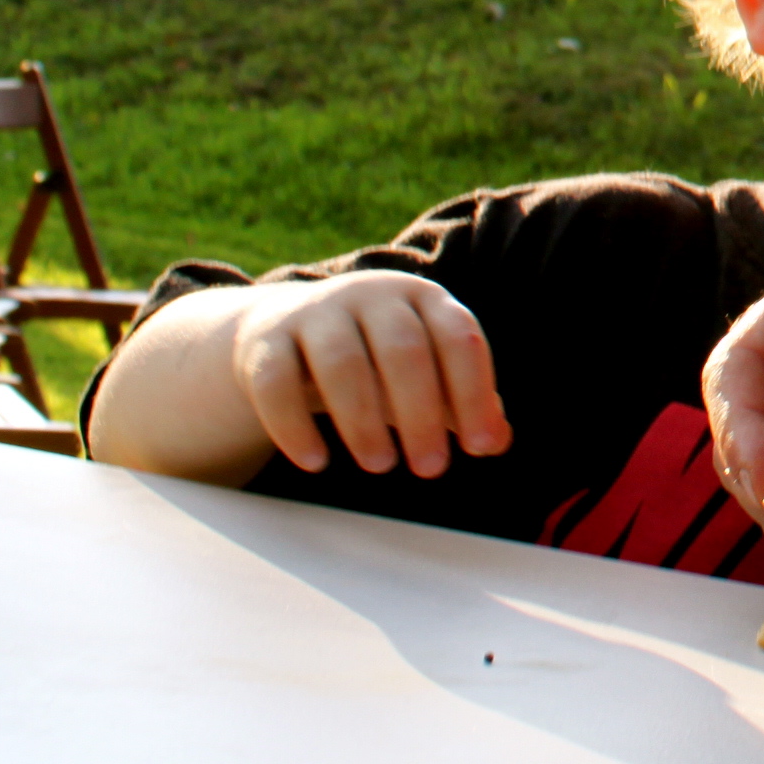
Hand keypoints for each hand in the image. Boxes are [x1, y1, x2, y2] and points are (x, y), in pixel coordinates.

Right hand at [231, 272, 507, 477]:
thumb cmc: (376, 360)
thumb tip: (499, 440)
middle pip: (403, 350)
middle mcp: (370, 294)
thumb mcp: (425, 372)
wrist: (283, 333)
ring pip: (341, 364)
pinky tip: (316, 462)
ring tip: (381, 465)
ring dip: (363, 421)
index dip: (474, 392)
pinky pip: (276, 383)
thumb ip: (464, 402)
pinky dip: (294, 426)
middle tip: (431, 469)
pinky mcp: (264, 341)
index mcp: (421, 297)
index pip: (459, 337)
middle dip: (422, 413)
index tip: (480, 447)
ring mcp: (314, 312)